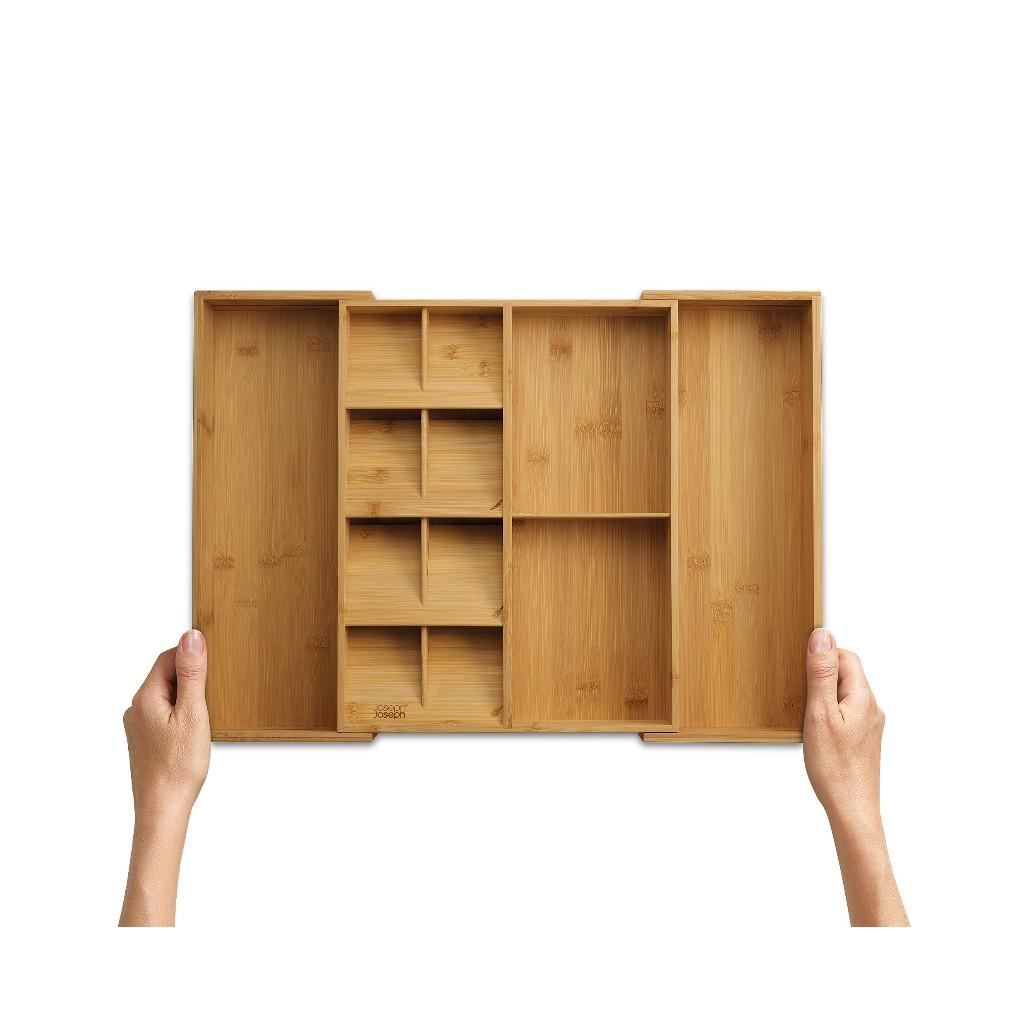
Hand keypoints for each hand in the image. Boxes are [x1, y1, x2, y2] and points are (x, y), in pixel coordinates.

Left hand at [120, 629, 209, 925]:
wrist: (162, 810)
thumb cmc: (178, 767)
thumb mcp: (193, 714)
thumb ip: (192, 674)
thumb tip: (191, 637)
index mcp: (145, 698)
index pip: (167, 657)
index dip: (191, 654)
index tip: (214, 662)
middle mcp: (135, 709)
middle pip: (165, 675)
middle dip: (191, 676)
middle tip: (214, 692)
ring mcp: (138, 726)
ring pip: (165, 695)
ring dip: (186, 696)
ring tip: (206, 715)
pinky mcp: (144, 740)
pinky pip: (163, 713)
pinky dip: (181, 713)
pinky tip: (194, 730)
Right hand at [803, 628, 883, 820]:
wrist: (851, 810)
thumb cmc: (834, 767)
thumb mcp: (819, 713)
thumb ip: (821, 673)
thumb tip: (822, 636)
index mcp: (863, 697)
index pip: (846, 656)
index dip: (823, 654)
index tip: (800, 666)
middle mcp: (872, 708)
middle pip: (847, 673)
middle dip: (822, 674)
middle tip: (800, 691)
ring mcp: (870, 725)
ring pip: (845, 693)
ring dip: (824, 694)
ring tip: (806, 712)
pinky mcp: (863, 740)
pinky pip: (846, 711)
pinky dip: (829, 711)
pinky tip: (816, 729)